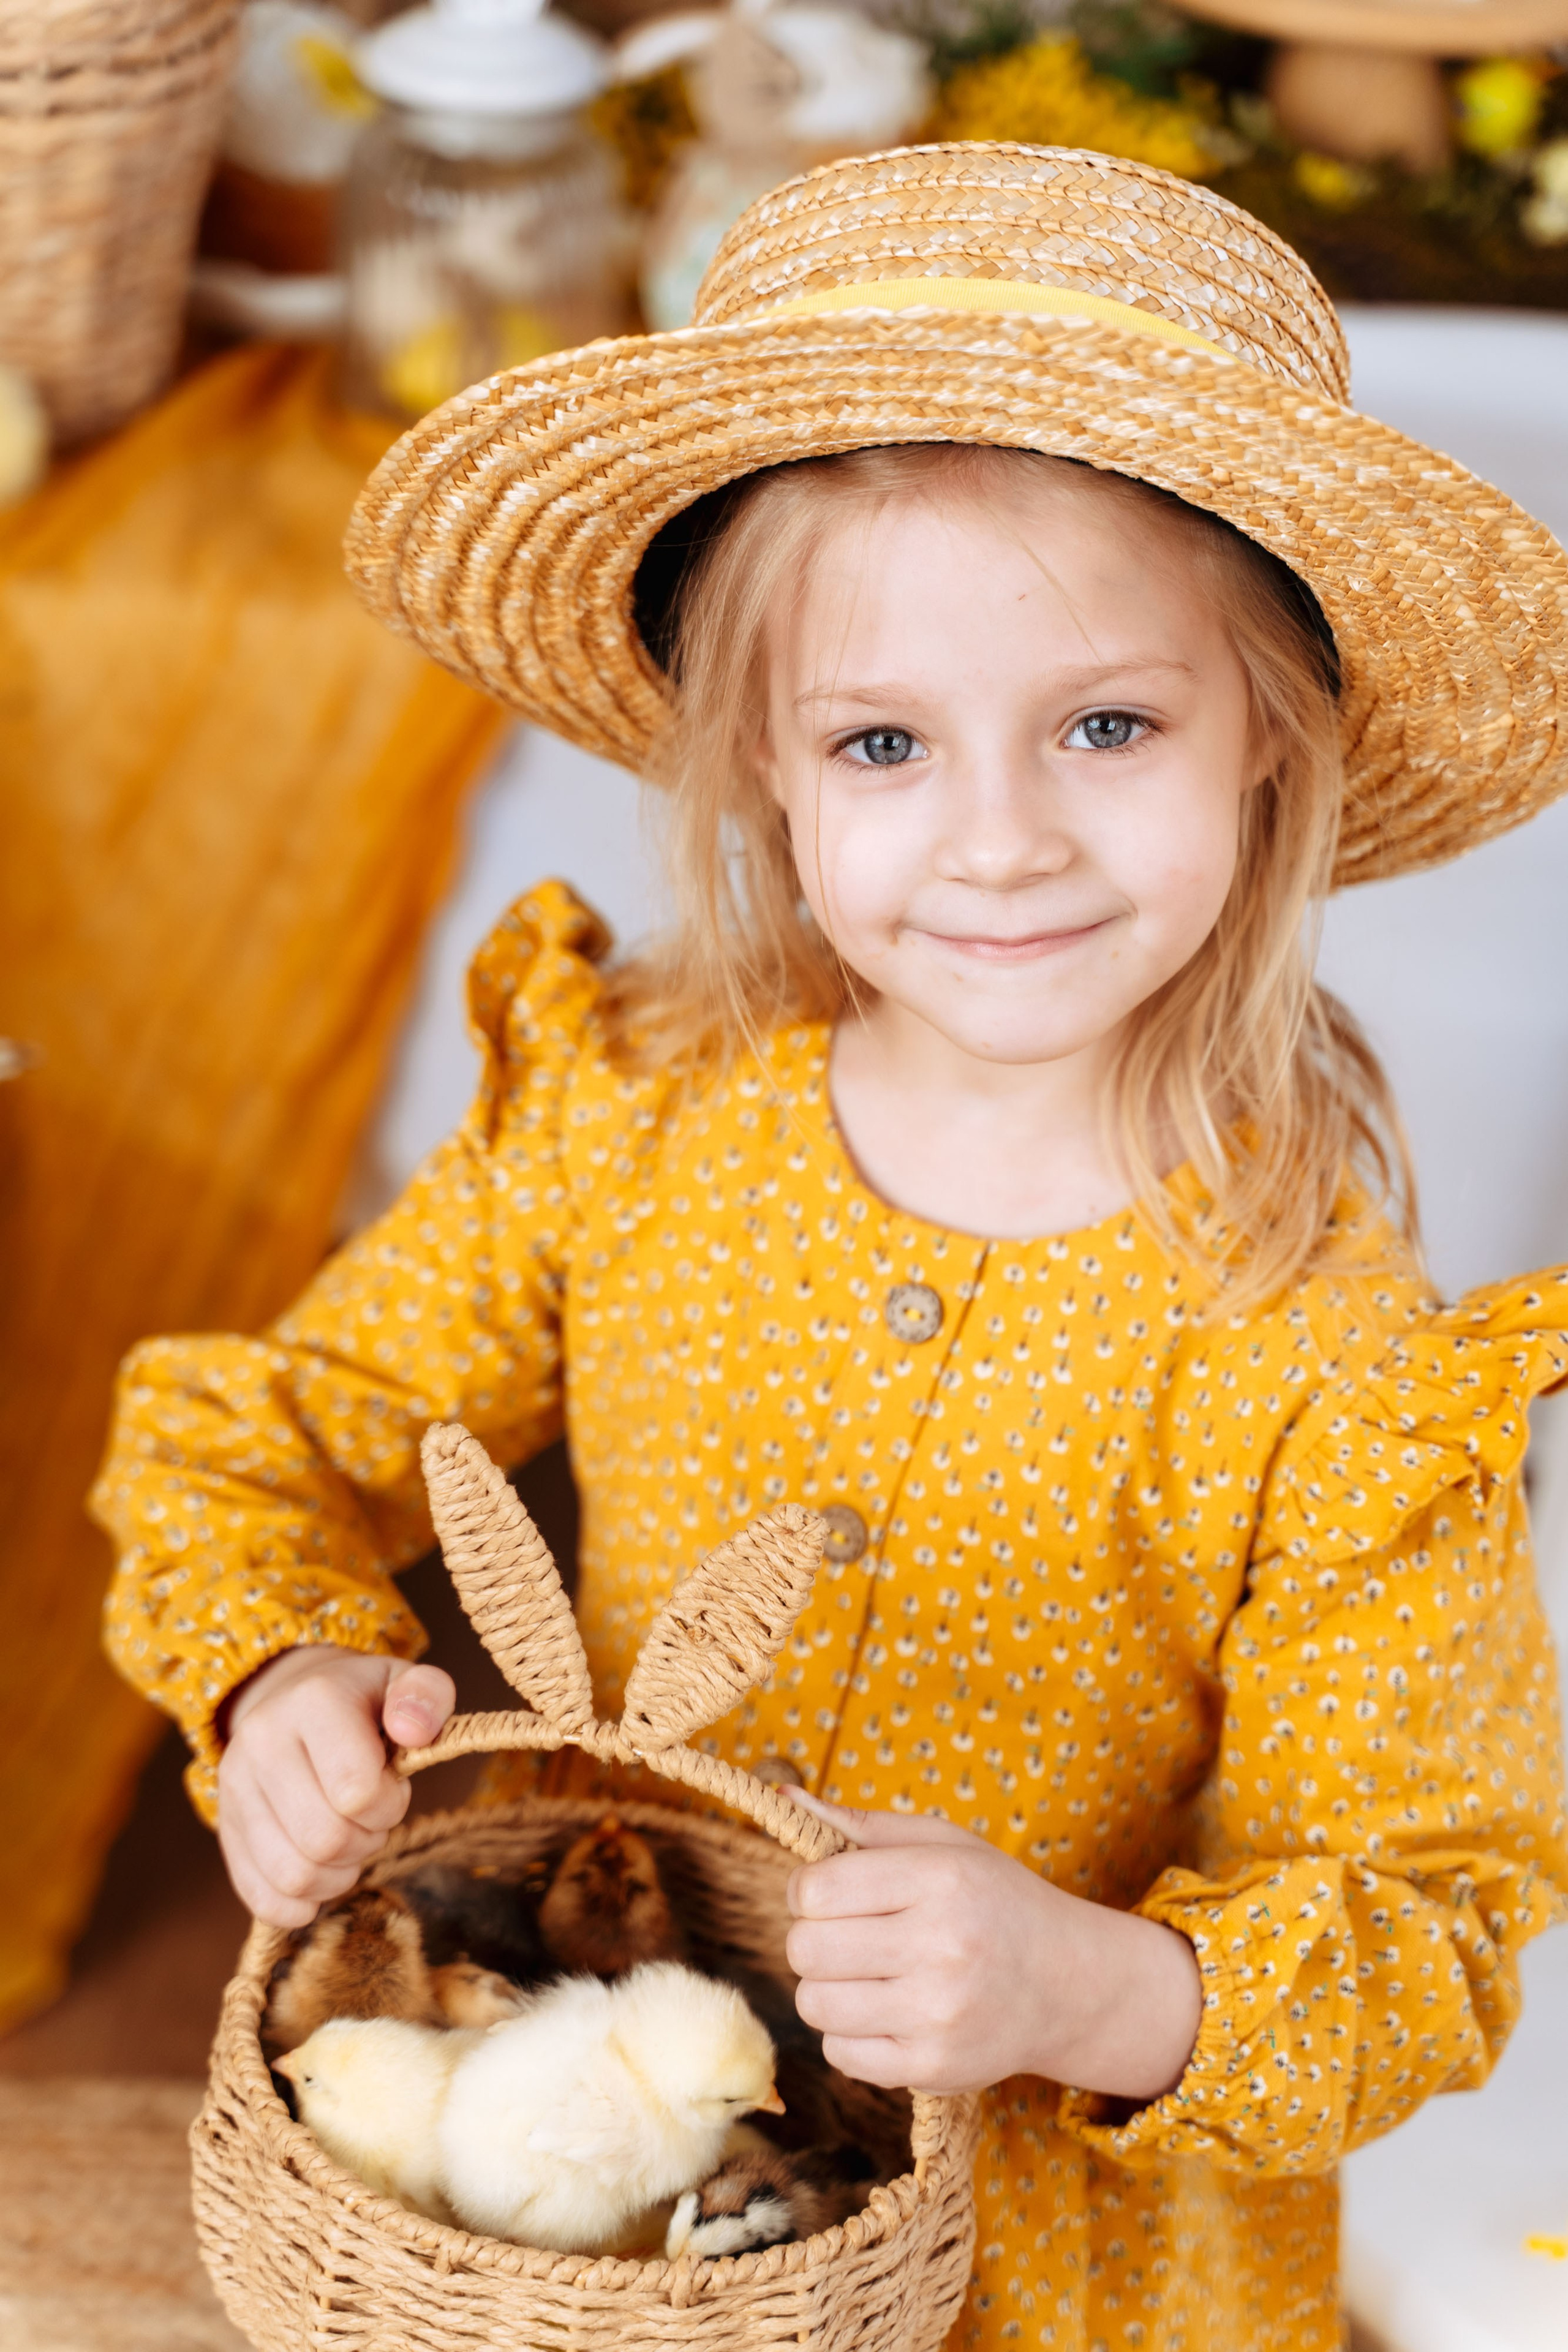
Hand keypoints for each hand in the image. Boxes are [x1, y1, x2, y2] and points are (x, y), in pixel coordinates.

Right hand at [217, 1647, 454, 1927]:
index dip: (388, 1804)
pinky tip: (321, 1874)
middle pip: (325, 1840)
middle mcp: (262, 1740)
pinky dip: (300, 1904)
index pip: (356, 1791)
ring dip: (337, 1876)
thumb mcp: (404, 1684)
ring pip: (292, 1876)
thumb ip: (427, 1696)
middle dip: (367, 1841)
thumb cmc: (364, 1702)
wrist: (297, 1701)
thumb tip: (414, 1730)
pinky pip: (260, 1897)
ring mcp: (234, 1786)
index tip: (391, 1786)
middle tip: (372, 1818)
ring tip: (348, 1841)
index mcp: (314, 1701)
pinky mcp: (226, 1828)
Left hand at [783, 1794, 1201, 2100]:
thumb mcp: (945, 1844)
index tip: (830, 1893)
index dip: (806, 1890)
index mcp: (940, 1879)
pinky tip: (885, 2012)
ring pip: (815, 2005)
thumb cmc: (994, 1902)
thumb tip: (781, 1798)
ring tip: (865, 1974)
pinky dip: (849, 2034)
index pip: (816, 1889)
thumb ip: (863, 1825)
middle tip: (846, 1935)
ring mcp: (937, 2015)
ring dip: (826, 1987)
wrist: (1068, 1984)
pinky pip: (840, 2054)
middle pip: (806, 1949)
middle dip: (812, 1938)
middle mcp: (941, 1947)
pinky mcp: (932, 2069)